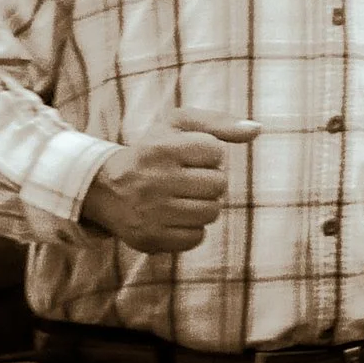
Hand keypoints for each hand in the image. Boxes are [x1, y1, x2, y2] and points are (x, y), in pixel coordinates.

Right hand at [81, 108, 262, 253]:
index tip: (190, 155)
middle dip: (210, 181)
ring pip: (211, 213)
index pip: (216, 151)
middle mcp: (153, 180)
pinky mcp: (150, 239)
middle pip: (218, 185)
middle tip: (187, 179)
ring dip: (203, 205)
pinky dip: (192, 228)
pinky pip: (197, 238)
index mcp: (160, 148)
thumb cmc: (154, 152)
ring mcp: (151, 212)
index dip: (210, 154)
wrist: (106, 189)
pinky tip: (174, 217)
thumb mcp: (178, 126)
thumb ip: (220, 123)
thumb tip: (257, 129)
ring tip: (182, 197)